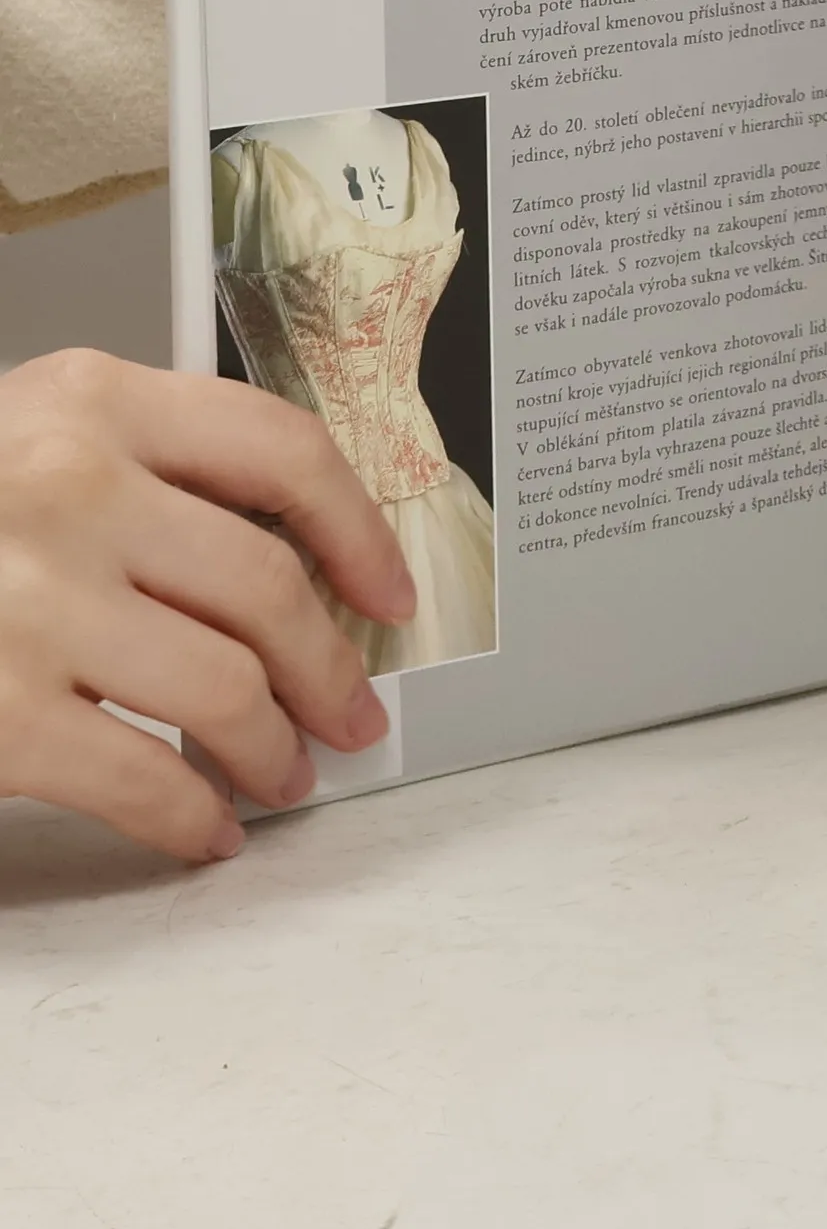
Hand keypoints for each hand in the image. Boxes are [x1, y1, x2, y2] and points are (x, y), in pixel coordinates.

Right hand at [0, 351, 413, 862]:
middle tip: (354, 712)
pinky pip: (140, 779)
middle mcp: (66, 486)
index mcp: (89, 400)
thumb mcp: (31, 439)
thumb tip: (302, 562)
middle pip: (268, 586)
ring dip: (275, 748)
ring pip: (225, 687)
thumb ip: (151, 468)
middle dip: (332, 668)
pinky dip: (191, 818)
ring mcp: (26, 601)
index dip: (360, 532)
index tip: (388, 592)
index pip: (283, 450)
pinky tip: (205, 828)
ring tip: (284, 773)